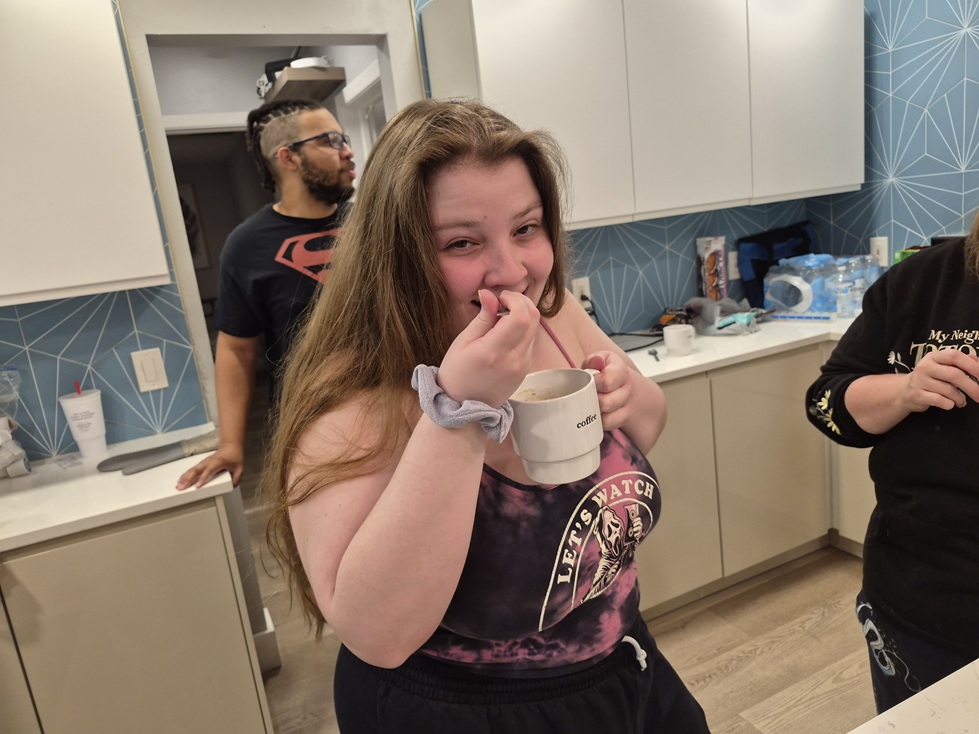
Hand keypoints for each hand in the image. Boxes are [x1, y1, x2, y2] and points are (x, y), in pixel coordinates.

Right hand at [175, 444, 244, 489]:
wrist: (230, 446)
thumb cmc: (234, 456)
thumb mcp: (239, 469)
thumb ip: (236, 479)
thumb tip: (230, 487)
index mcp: (219, 461)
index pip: (209, 470)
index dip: (203, 478)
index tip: (198, 486)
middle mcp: (210, 461)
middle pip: (197, 470)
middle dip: (189, 479)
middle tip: (182, 488)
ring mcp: (205, 462)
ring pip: (193, 469)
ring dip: (185, 478)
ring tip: (178, 485)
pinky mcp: (202, 463)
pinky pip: (193, 469)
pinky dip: (186, 474)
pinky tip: (181, 480)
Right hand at [437, 289, 539, 407]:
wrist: (463, 407)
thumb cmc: (456, 373)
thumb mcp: (463, 342)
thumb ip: (482, 318)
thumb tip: (490, 294)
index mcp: (495, 352)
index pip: (521, 317)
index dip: (514, 300)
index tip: (500, 298)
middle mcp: (515, 360)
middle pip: (533, 319)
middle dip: (521, 302)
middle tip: (503, 302)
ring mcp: (523, 366)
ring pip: (534, 329)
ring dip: (522, 315)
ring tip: (501, 317)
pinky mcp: (526, 370)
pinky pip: (530, 342)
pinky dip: (522, 330)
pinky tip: (505, 332)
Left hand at [582, 351, 635, 429]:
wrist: (621, 384)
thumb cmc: (605, 372)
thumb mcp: (599, 360)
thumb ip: (595, 360)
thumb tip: (597, 361)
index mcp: (621, 371)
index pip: (608, 382)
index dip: (594, 383)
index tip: (589, 381)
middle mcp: (627, 389)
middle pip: (606, 403)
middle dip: (591, 400)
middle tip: (585, 394)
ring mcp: (627, 405)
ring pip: (607, 418)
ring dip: (594, 413)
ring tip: (589, 403)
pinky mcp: (623, 418)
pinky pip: (608, 426)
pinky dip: (598, 422)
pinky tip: (594, 413)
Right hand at [900, 349, 978, 411]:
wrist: (905, 391)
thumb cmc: (931, 378)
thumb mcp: (943, 366)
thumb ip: (960, 362)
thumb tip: (977, 361)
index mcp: (934, 356)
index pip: (954, 356)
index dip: (972, 365)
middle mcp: (925, 366)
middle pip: (954, 375)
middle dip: (972, 387)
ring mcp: (920, 381)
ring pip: (949, 390)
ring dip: (960, 398)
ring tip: (961, 401)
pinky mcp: (917, 395)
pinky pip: (939, 400)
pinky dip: (949, 404)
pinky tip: (950, 404)